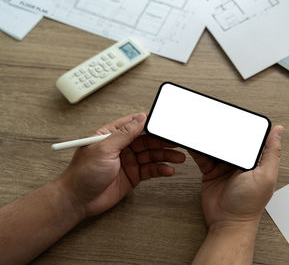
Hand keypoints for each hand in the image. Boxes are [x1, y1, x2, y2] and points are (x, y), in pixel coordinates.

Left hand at [58, 113, 185, 217]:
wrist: (77, 200)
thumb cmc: (83, 173)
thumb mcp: (104, 148)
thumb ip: (124, 134)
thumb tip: (140, 119)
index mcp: (111, 135)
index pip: (134, 124)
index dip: (150, 123)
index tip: (165, 123)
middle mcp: (121, 147)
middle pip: (147, 140)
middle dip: (162, 141)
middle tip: (176, 142)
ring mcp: (128, 161)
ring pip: (151, 155)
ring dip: (165, 155)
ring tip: (178, 157)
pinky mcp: (133, 175)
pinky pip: (150, 169)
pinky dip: (160, 169)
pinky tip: (168, 170)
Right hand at [190, 125, 283, 227]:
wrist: (227, 223)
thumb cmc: (248, 204)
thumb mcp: (265, 175)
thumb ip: (272, 152)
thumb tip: (279, 131)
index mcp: (256, 160)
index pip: (249, 138)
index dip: (243, 127)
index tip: (236, 115)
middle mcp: (240, 162)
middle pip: (230, 140)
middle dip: (223, 131)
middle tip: (214, 119)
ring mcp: (225, 167)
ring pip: (216, 147)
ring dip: (209, 139)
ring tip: (201, 128)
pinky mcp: (211, 172)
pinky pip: (204, 157)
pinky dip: (198, 149)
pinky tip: (194, 143)